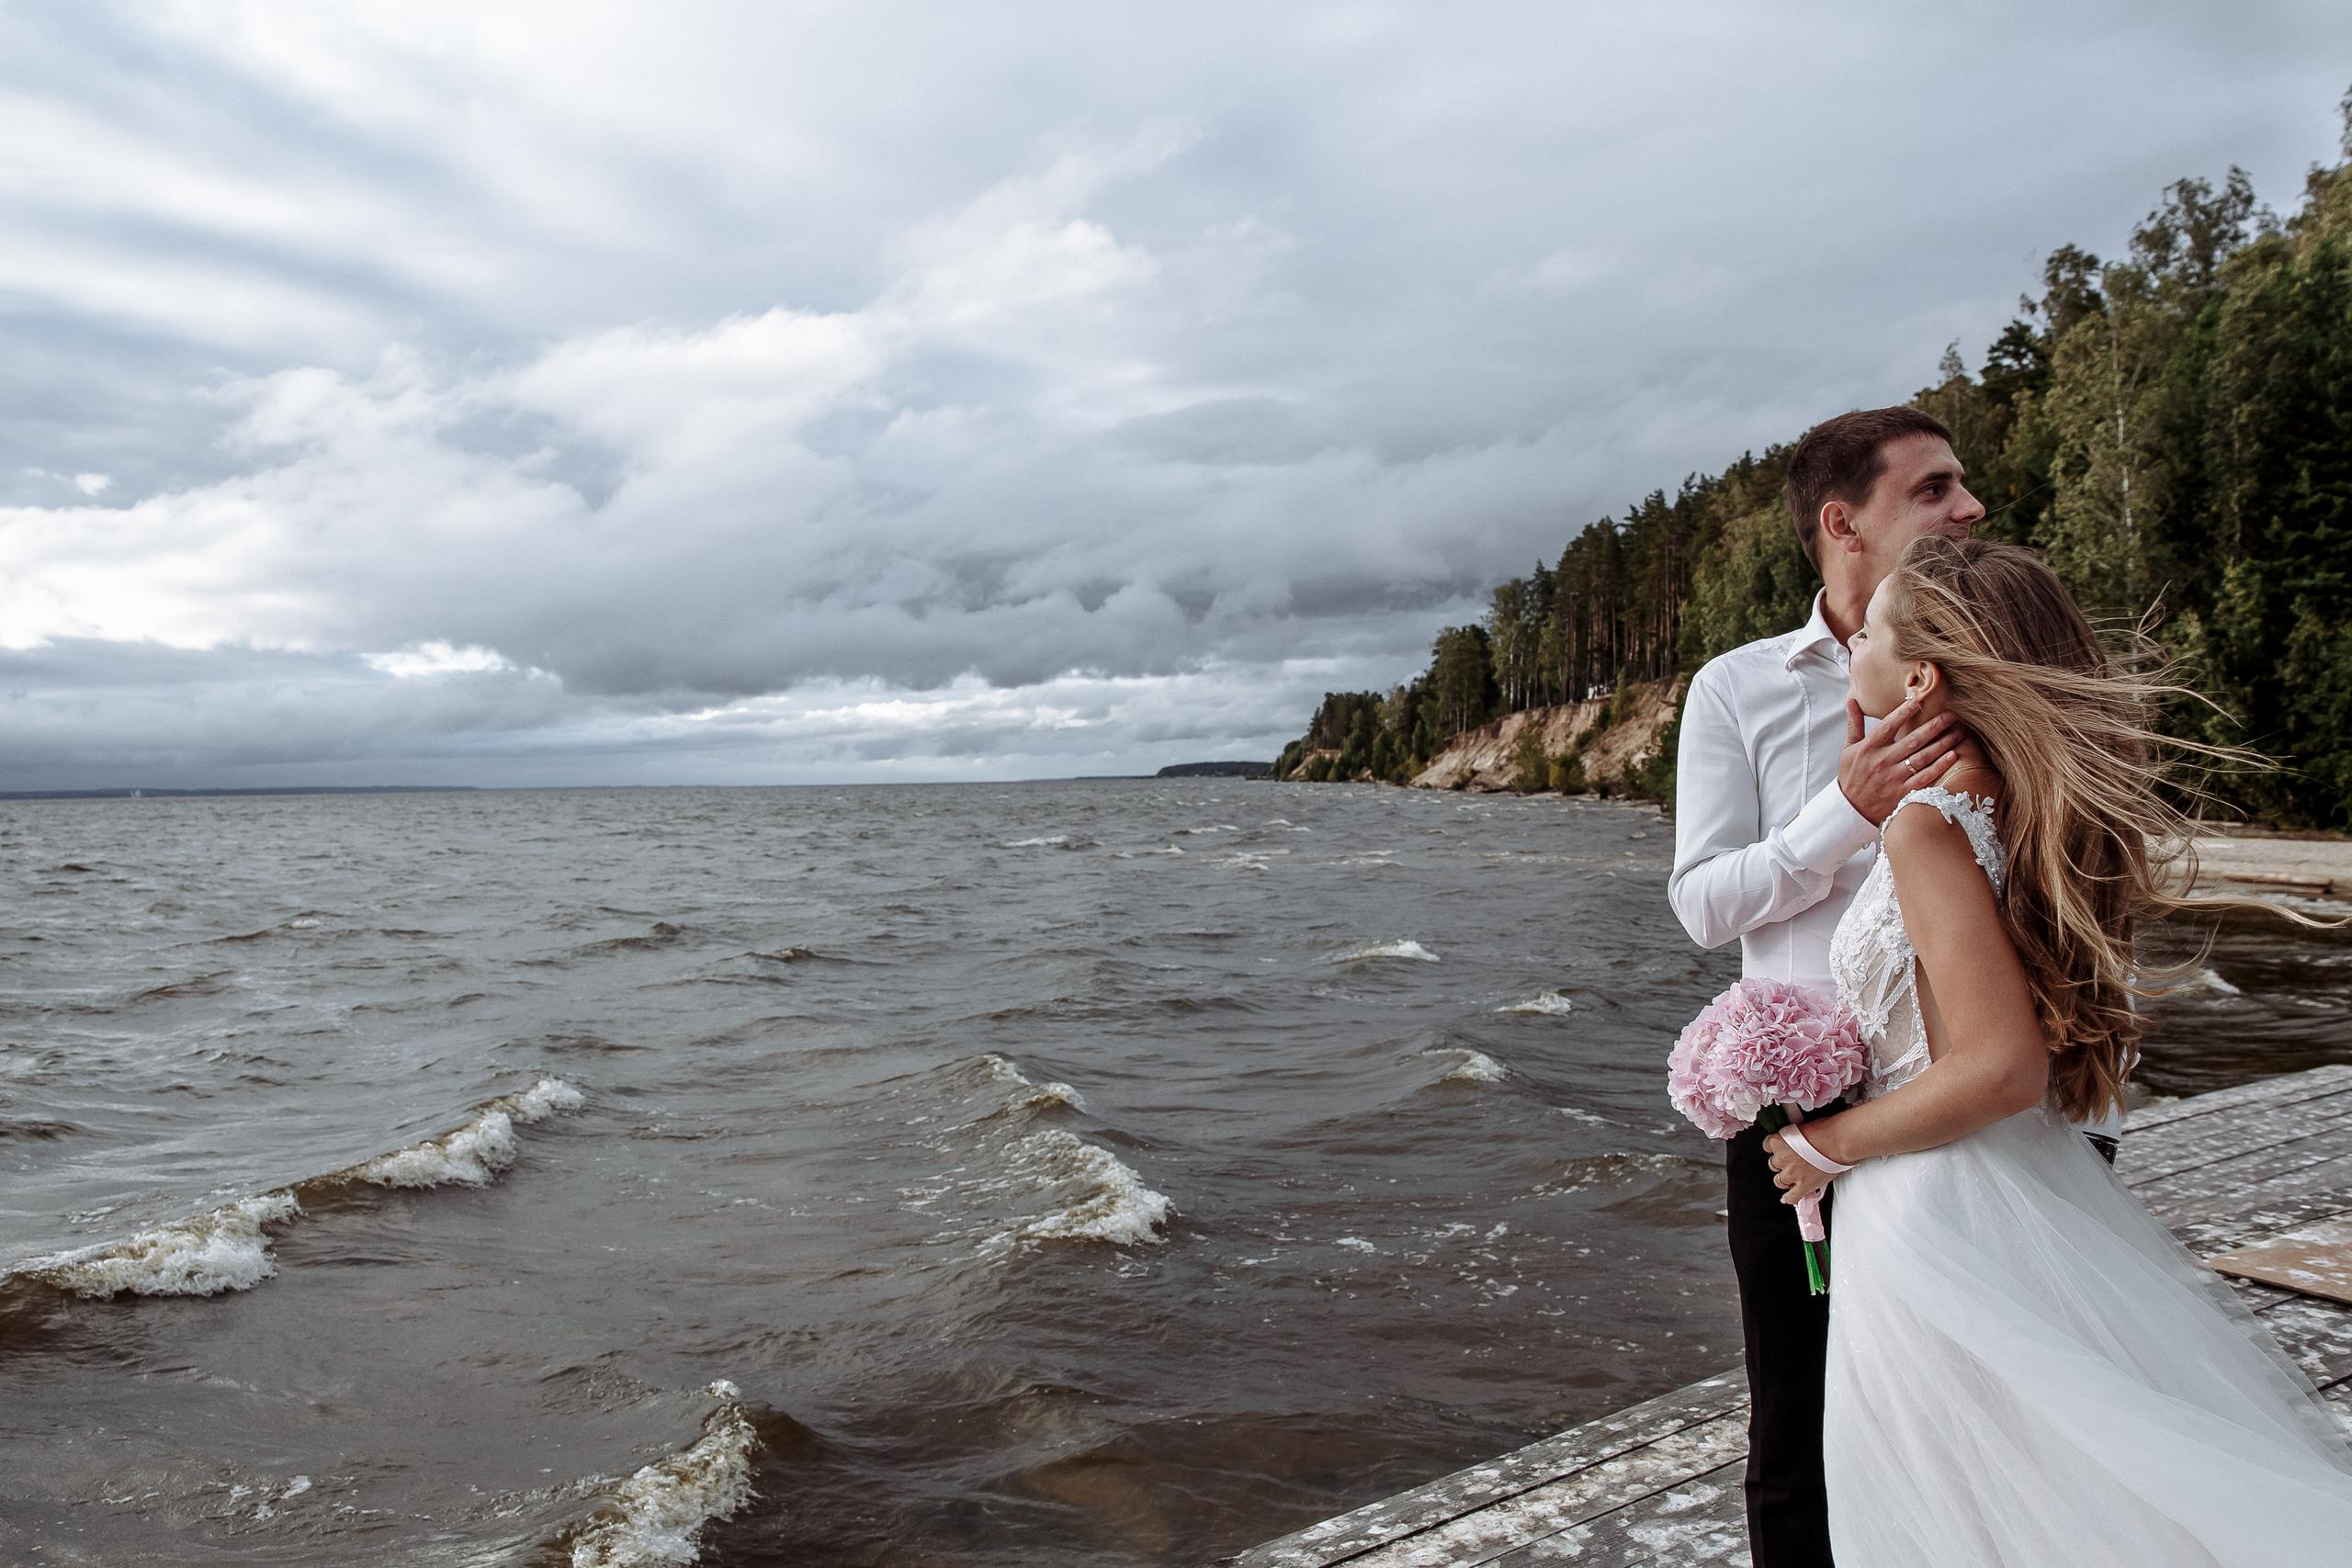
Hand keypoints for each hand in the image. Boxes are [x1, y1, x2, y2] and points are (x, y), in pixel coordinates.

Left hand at [1764, 1121, 1841, 1206]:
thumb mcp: (1800, 1127)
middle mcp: (1782, 1158)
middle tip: (1793, 1161)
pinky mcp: (1803, 1186)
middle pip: (1773, 1164)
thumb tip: (1794, 1140)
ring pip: (1779, 1181)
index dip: (1776, 1147)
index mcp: (1779, 1141)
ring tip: (1794, 1176)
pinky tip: (1788, 1198)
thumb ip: (1791, 1137)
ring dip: (1785, 1179)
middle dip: (1782, 1163)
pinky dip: (1790, 1197)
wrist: (1839, 1142)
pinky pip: (1792, 1196)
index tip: (1781, 1148)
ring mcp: (1792, 1174)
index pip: (1767, 1145)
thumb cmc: (1825, 1131)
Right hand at [1838, 697, 1959, 824]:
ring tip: (1958, 732)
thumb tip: (1852, 700)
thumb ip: (1854, 724)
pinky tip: (1953, 755)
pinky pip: (1925, 777)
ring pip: (1923, 757)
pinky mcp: (1903, 792)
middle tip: (1951, 715)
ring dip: (1942, 744)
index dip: (1904, 713)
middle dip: (1934, 726)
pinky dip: (1939, 766)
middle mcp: (1882, 761)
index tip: (1919, 701)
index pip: (1888, 726)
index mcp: (1869, 748)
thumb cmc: (1851, 775)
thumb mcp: (1848, 749)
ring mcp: (1894, 777)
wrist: (1851, 809)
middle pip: (1912, 740)